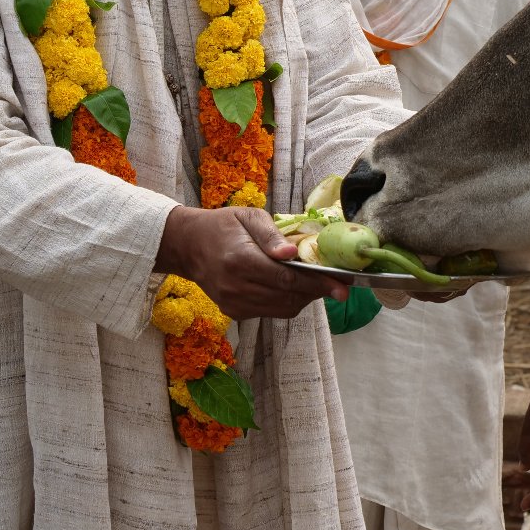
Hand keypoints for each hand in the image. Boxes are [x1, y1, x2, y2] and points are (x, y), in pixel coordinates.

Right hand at [157, 205, 344, 319]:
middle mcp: (237, 287)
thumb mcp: (247, 217)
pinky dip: (287, 302)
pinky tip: (292, 287)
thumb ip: (272, 235)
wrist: (187, 247)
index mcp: (240, 261)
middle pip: (288, 297)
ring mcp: (234, 304)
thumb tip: (294, 253)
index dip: (318, 283)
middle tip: (339, 285)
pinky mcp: (234, 312)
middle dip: (317, 292)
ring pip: (283, 309)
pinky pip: (271, 311)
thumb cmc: (221, 226)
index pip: (287, 279)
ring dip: (304, 298)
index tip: (342, 285)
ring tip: (317, 284)